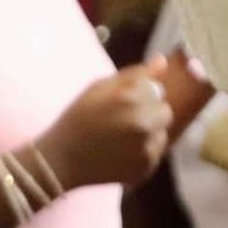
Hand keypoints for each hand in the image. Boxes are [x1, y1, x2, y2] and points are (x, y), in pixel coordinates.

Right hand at [36, 57, 173, 191]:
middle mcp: (143, 123)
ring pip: (162, 132)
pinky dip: (144, 151)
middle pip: (165, 111)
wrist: (62, 160)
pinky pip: (156, 152)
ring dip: (149, 133)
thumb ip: (134, 74)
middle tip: (123, 121)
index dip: (140, 95)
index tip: (121, 104)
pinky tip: (121, 152)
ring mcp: (147, 147)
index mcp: (130, 99)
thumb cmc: (78, 118)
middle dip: (149, 113)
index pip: (156, 90)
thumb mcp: (99, 88)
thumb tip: (163, 61)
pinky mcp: (147, 167)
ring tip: (120, 138)